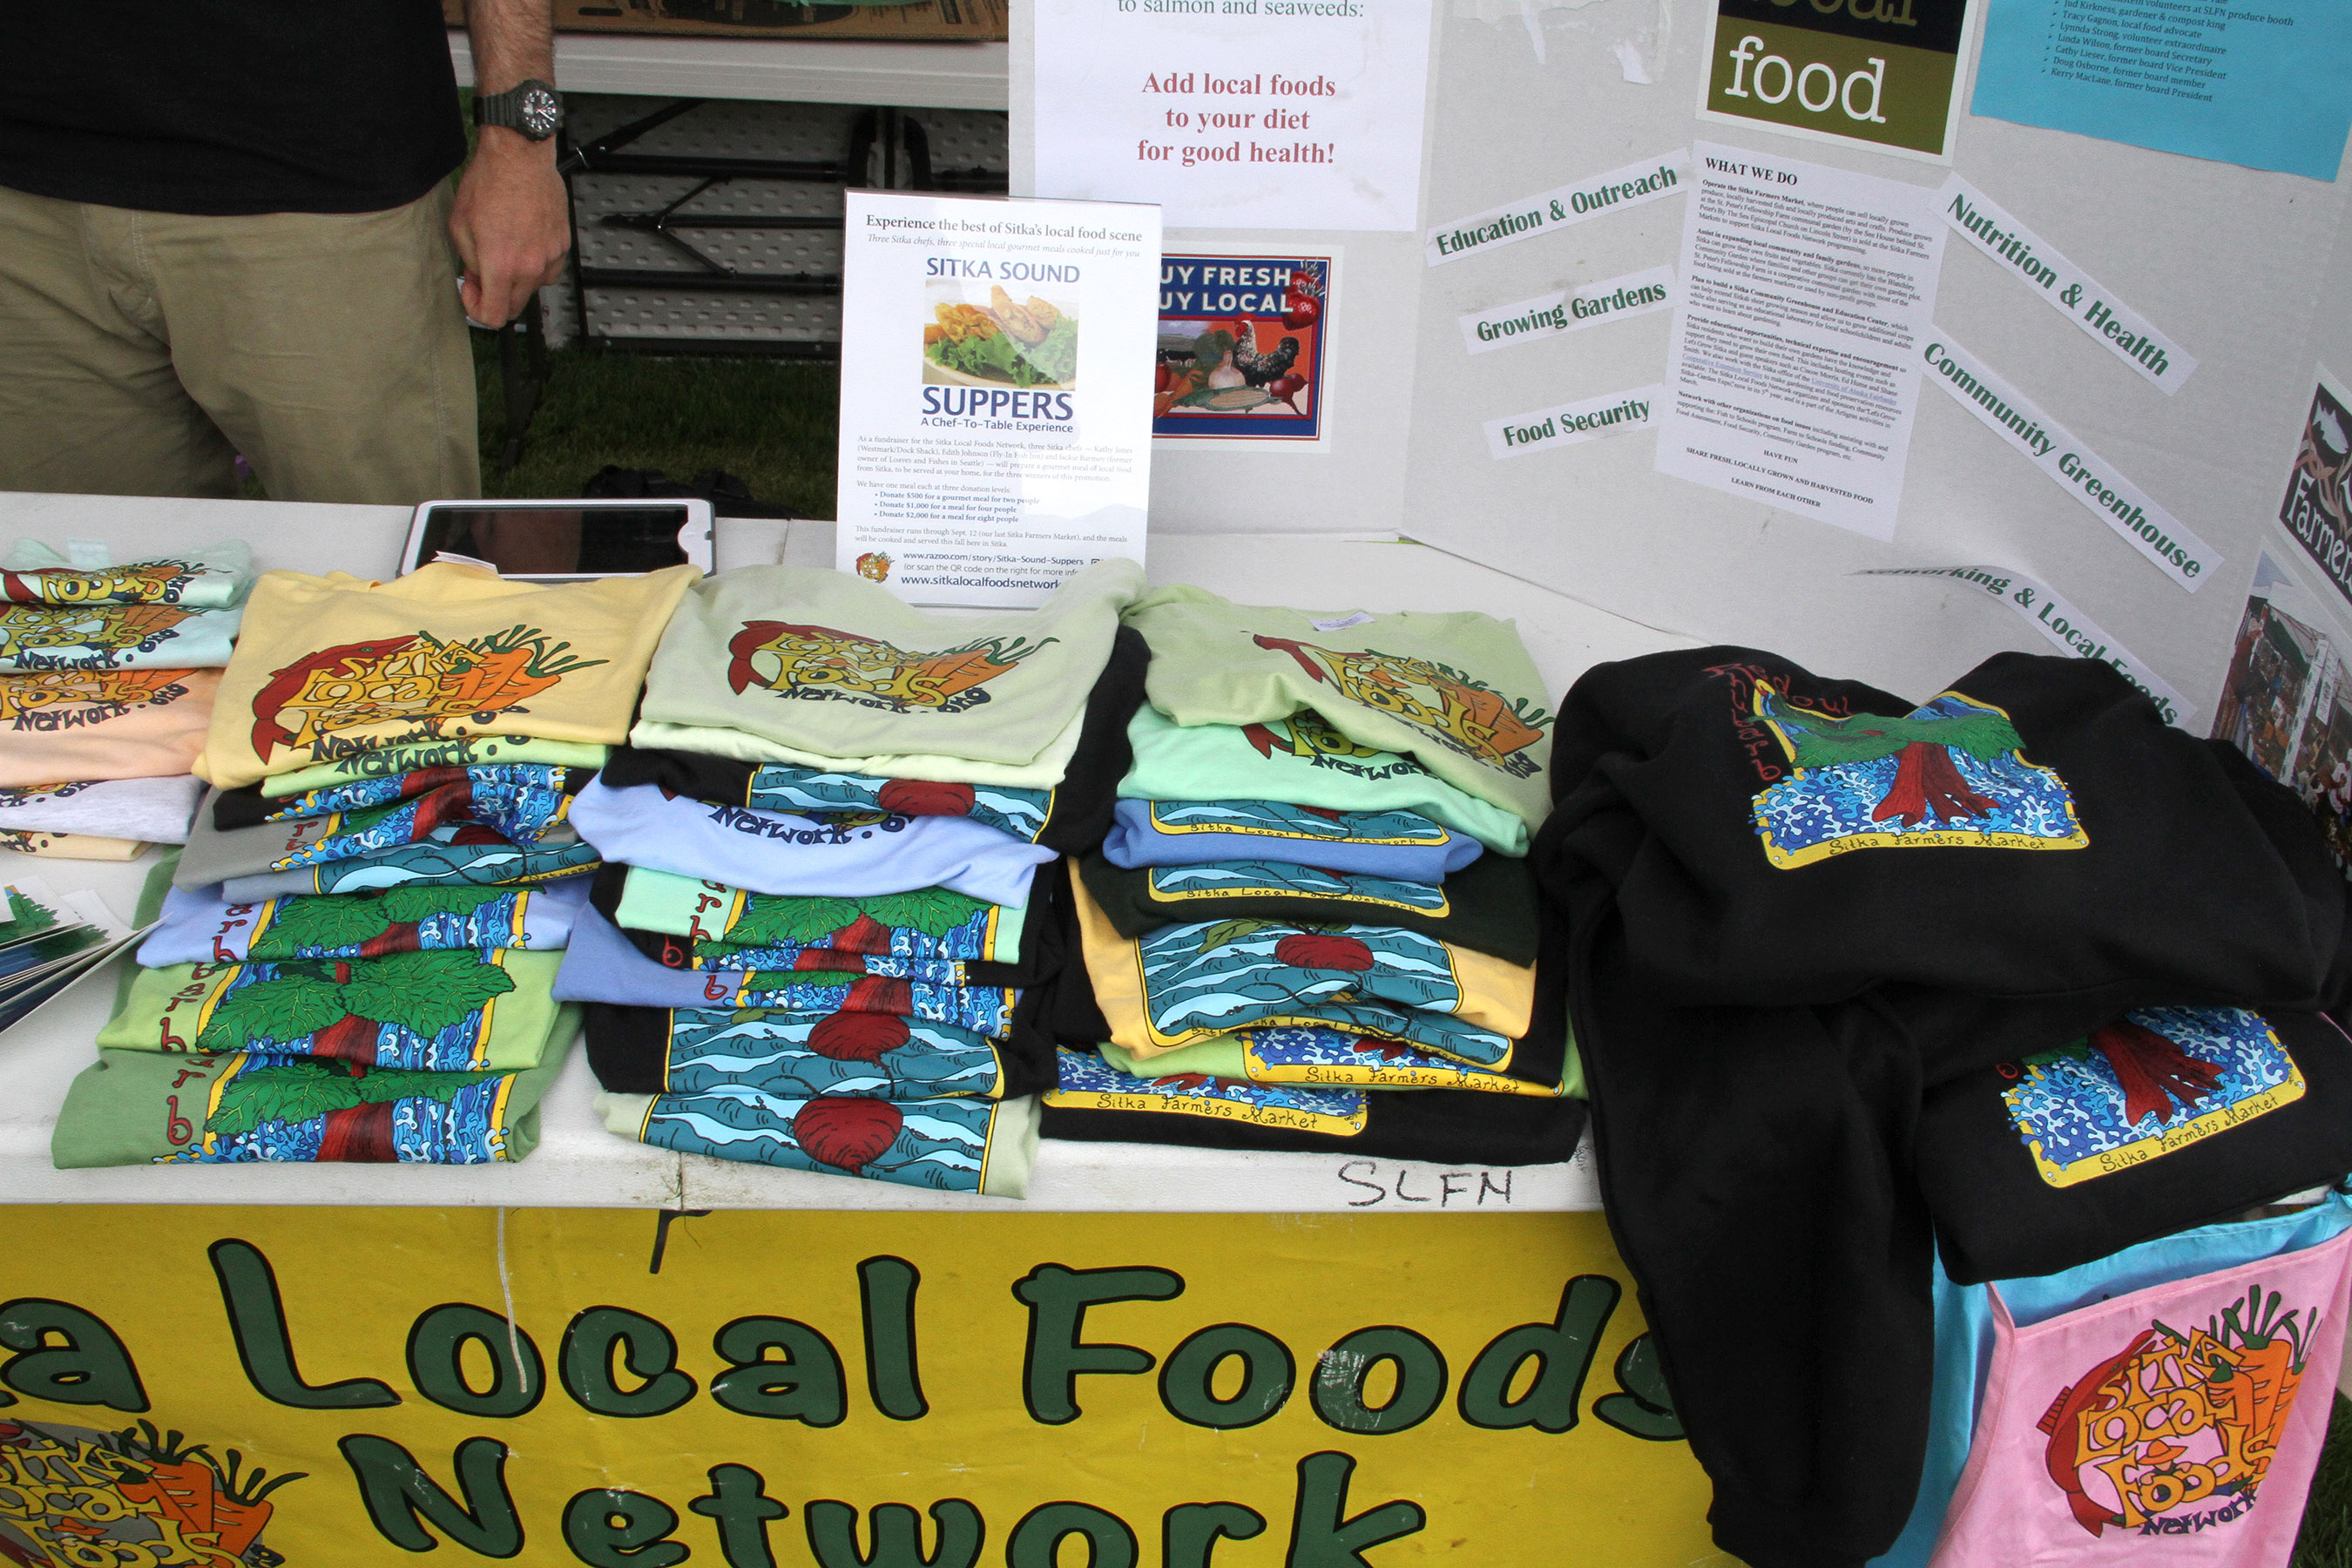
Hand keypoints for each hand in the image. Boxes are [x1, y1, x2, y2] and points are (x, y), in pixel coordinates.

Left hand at [449, 130, 570, 328]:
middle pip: (515, 307)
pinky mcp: (562, 244)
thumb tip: (478, 276)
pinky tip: (525, 242)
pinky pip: (550, 267)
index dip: (477, 309)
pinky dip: (536, 263)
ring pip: (534, 287)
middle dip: (495, 295)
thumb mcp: (459, 226)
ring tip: (507, 252)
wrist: (519, 157)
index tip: (471, 291)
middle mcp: (530, 267)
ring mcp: (550, 256)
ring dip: (517, 279)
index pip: (493, 316)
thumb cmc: (489, 183)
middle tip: (483, 272)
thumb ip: (469, 261)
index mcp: (501, 266)